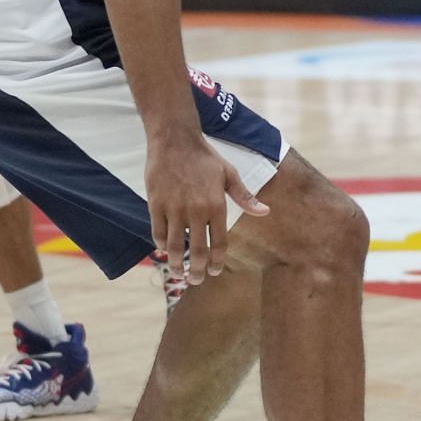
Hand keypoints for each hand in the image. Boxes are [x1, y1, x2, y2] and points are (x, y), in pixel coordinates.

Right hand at [145, 131, 268, 282]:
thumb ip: (245, 197)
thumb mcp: (229, 174)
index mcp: (216, 205)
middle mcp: (195, 210)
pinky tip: (165, 252)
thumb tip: (265, 212)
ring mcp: (174, 208)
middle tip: (197, 280)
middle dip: (198, 271)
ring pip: (174, 246)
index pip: (218, 243)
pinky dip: (161, 246)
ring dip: (176, 264)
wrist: (175, 139)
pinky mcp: (156, 204)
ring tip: (179, 274)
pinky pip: (158, 232)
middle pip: (197, 251)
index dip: (217, 261)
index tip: (214, 271)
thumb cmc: (205, 157)